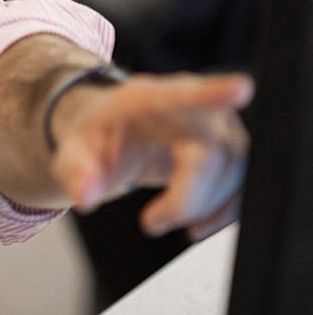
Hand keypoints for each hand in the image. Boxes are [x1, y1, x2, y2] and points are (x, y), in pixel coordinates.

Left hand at [48, 72, 251, 240]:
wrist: (111, 133)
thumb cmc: (95, 136)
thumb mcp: (72, 151)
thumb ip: (75, 172)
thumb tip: (84, 197)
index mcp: (146, 98)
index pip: (182, 93)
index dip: (213, 92)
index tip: (240, 89)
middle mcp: (189, 106)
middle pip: (214, 150)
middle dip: (188, 198)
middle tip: (151, 222)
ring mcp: (215, 124)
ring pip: (234, 169)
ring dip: (204, 208)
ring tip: (161, 220)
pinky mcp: (228, 148)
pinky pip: (242, 183)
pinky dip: (223, 212)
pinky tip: (197, 225)